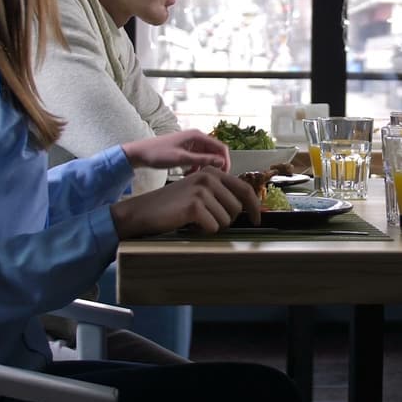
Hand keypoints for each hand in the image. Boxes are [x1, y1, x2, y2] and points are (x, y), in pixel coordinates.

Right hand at [110, 167, 258, 237]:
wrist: (144, 211)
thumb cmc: (173, 205)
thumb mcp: (199, 190)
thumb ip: (221, 193)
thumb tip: (248, 207)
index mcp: (212, 171)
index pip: (245, 189)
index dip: (254, 206)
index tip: (257, 219)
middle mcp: (208, 176)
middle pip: (237, 208)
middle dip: (226, 220)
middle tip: (206, 220)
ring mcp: (201, 190)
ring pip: (226, 220)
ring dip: (213, 225)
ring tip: (195, 220)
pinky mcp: (194, 205)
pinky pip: (213, 227)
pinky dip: (203, 230)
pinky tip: (189, 224)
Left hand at [121, 129, 231, 173]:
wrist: (139, 153)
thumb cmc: (158, 154)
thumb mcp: (181, 159)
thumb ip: (202, 160)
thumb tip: (221, 162)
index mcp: (197, 135)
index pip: (221, 147)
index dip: (226, 161)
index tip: (225, 176)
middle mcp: (196, 137)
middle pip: (215, 152)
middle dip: (215, 165)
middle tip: (213, 179)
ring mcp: (191, 143)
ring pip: (206, 156)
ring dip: (205, 167)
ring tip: (197, 177)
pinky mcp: (185, 149)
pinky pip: (198, 158)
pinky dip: (196, 167)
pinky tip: (189, 174)